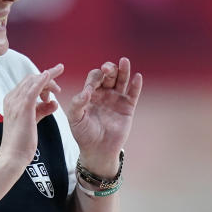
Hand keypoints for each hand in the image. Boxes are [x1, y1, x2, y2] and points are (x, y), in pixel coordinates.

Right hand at [0, 63, 63, 164]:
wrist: (13, 156)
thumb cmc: (21, 142)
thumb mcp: (32, 121)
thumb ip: (42, 110)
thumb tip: (53, 103)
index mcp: (12, 101)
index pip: (27, 84)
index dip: (41, 82)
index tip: (53, 85)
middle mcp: (12, 99)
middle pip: (30, 79)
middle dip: (47, 78)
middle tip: (58, 87)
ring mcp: (16, 102)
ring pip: (33, 81)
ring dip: (48, 78)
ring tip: (58, 87)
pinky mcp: (23, 108)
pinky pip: (33, 89)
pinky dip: (42, 80)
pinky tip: (50, 75)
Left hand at [68, 58, 141, 175]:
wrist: (97, 150)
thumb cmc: (84, 134)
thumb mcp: (75, 118)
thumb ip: (77, 104)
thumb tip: (86, 91)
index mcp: (91, 93)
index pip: (94, 78)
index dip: (93, 79)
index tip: (90, 89)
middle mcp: (104, 93)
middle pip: (108, 75)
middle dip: (109, 69)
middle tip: (107, 69)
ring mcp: (117, 99)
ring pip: (121, 80)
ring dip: (123, 70)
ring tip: (124, 61)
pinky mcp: (127, 107)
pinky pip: (133, 94)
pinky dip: (136, 85)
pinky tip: (137, 77)